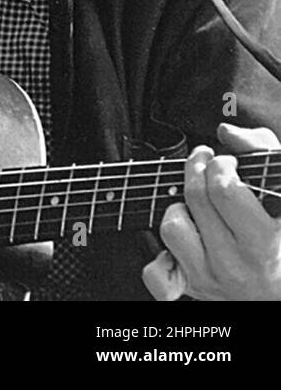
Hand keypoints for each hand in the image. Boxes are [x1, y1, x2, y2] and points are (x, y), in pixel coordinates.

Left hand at [142, 124, 280, 300]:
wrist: (279, 288)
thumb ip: (262, 151)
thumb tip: (226, 133)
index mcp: (266, 241)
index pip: (225, 189)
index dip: (221, 165)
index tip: (226, 163)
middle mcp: (238, 263)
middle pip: (196, 198)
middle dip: (197, 170)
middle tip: (207, 166)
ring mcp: (212, 278)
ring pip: (173, 226)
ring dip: (181, 209)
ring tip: (201, 209)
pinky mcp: (190, 289)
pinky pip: (155, 273)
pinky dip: (161, 255)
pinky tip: (184, 243)